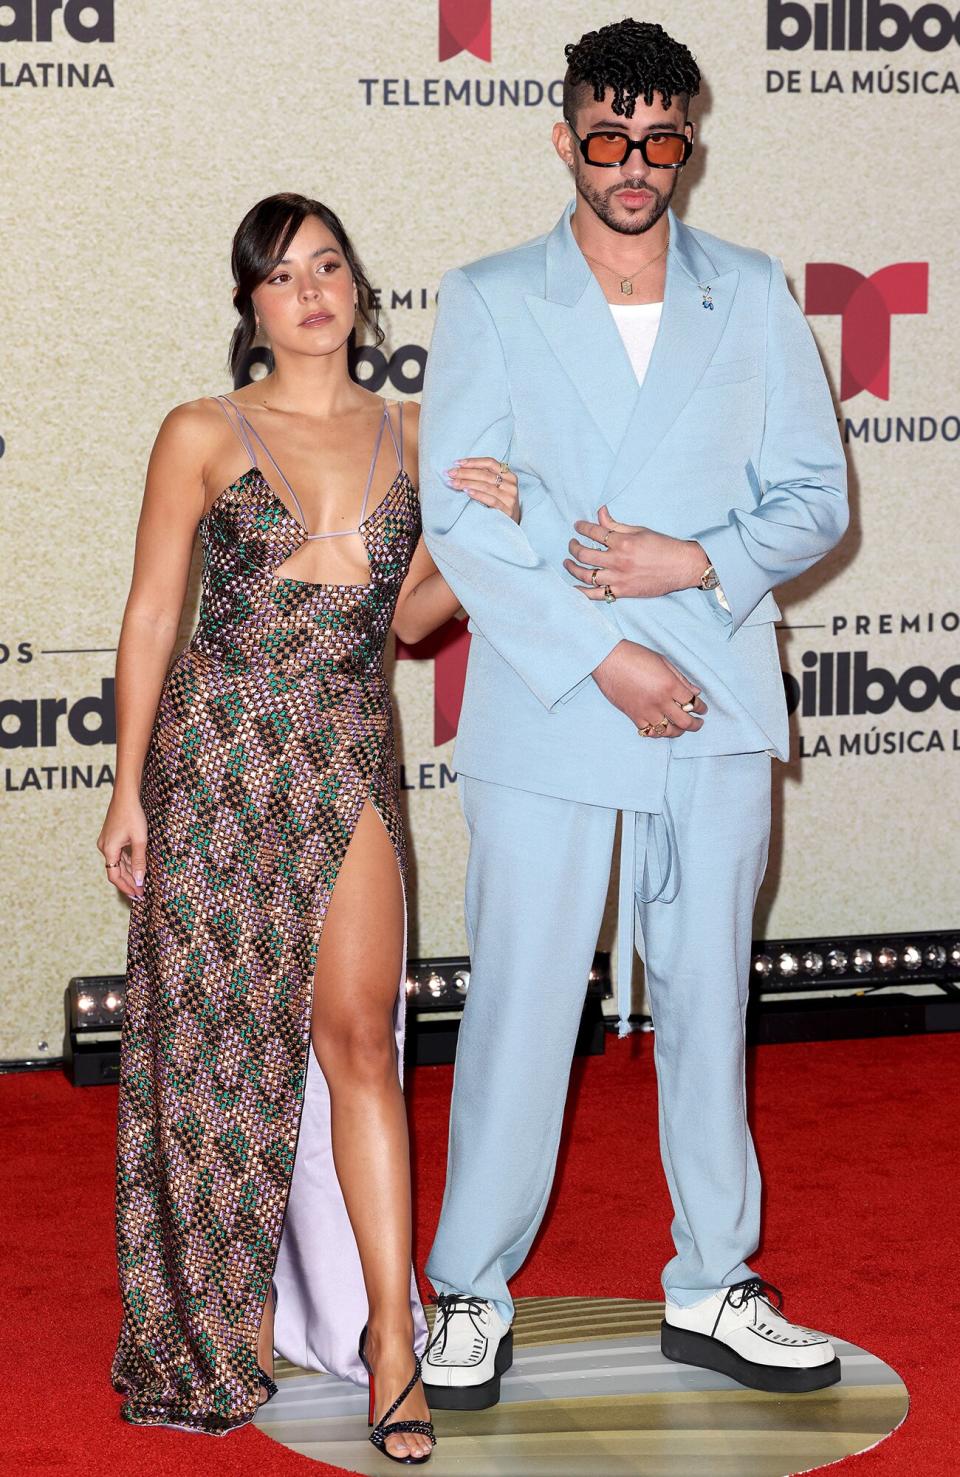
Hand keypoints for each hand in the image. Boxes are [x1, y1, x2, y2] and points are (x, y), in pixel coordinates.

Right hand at [97, 794, 147, 899]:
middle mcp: (105, 848)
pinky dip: (128, 863)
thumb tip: (139, 881)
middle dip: (129, 883)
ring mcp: (107, 843)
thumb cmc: (133, 816)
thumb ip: (139, 861)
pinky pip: (119, 855)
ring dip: (130, 874)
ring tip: (141, 885)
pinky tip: (138, 870)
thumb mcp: (140, 840)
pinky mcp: (112, 838)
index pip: (115, 876)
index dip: (126, 888)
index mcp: (109, 850)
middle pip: (116, 871)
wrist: (125, 796)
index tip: (137, 896)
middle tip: (142, 894)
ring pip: (118, 863)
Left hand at [446, 458, 519, 522]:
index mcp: (509, 475)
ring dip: (467, 483)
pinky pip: (491, 500)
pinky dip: (478, 495)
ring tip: (453, 483)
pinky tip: (466, 492)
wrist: (510, 526)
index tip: (456, 463)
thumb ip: (484, 477)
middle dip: (465, 472)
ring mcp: (510, 498)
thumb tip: (459, 469)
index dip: (472, 461)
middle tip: (450, 473)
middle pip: (485, 474)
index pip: (489, 462)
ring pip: (486, 486)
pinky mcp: (507, 510)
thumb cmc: (499, 503)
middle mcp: (511, 485)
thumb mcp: (496, 488)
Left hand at [565, 505, 707, 598]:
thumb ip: (616, 524)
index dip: (582, 527)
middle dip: (573, 547)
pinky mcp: (622, 592)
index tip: (577, 526)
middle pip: (585, 554)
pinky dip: (582, 592)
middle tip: (572, 544)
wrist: (682, 566)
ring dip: (572, 568)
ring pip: (586, 575)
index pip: (594, 533)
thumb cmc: (663, 546)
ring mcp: (619, 578)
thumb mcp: (639, 530)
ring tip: (568, 563)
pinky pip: (596, 595)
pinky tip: (573, 587)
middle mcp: (618, 561)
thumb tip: (600, 511)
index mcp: (623, 542)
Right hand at [593, 640, 706, 737]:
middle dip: (695, 724)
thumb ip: (681, 678)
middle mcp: (660, 701)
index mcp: (670, 685)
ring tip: (682, 728)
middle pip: (684, 721)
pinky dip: (658, 732)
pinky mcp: (633, 716)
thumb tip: (696, 691)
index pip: (692, 702)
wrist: (607, 660)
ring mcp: (646, 711)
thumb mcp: (663, 661)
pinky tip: (662, 728)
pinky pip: (650, 732)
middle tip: (698, 723)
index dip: (701, 707)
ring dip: (678, 731)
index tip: (703, 709)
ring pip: (668, 731)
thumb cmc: (635, 656)